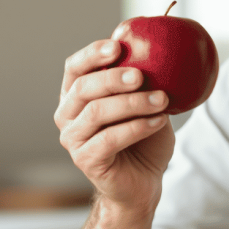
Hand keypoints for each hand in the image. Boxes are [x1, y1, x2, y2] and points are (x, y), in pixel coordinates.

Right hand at [54, 39, 175, 212]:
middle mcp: (67, 115)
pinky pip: (109, 139)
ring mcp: (73, 139)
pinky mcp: (85, 160)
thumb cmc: (143, 139)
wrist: (143, 182)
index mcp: (75, 95)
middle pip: (83, 88)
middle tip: (141, 75)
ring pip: (96, 112)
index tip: (118, 46)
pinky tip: (158, 121)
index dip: (92, 54)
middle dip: (112, 78)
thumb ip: (142, 81)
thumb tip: (156, 47)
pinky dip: (137, 127)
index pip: (75, 67)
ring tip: (161, 100)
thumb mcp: (145, 103)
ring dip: (132, 103)